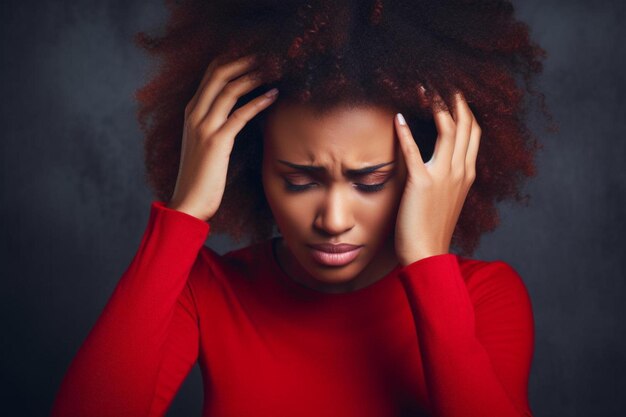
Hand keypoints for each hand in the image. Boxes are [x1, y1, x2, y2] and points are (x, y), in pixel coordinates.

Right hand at [166, 54, 278, 221]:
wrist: (188, 202)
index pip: (210, 74)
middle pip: (218, 74)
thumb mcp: (203, 143)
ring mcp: (203, 127)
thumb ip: (214, 124)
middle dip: (244, 60)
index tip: (254, 54)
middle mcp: (194, 114)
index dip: (232, 60)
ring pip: (229, 89)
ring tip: (273, 69)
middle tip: (267, 55)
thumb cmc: (200, 176)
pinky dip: (258, 102)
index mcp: (191, 112)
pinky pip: (239, 115)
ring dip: (253, 76)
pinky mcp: (216, 142)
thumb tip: (236, 112)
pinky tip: (273, 95)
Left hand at [394, 91, 480, 265]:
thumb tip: (437, 160)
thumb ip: (447, 176)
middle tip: (439, 78)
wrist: (428, 254)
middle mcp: (461, 170)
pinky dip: (406, 132)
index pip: (473, 130)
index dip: (464, 108)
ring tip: (423, 87)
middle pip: (464, 122)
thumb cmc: (433, 227)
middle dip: (453, 97)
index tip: (452, 91)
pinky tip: (397, 117)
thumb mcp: (448, 198)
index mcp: (467, 172)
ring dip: (436, 104)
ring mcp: (444, 176)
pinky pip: (414, 151)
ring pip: (448, 128)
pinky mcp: (422, 183)